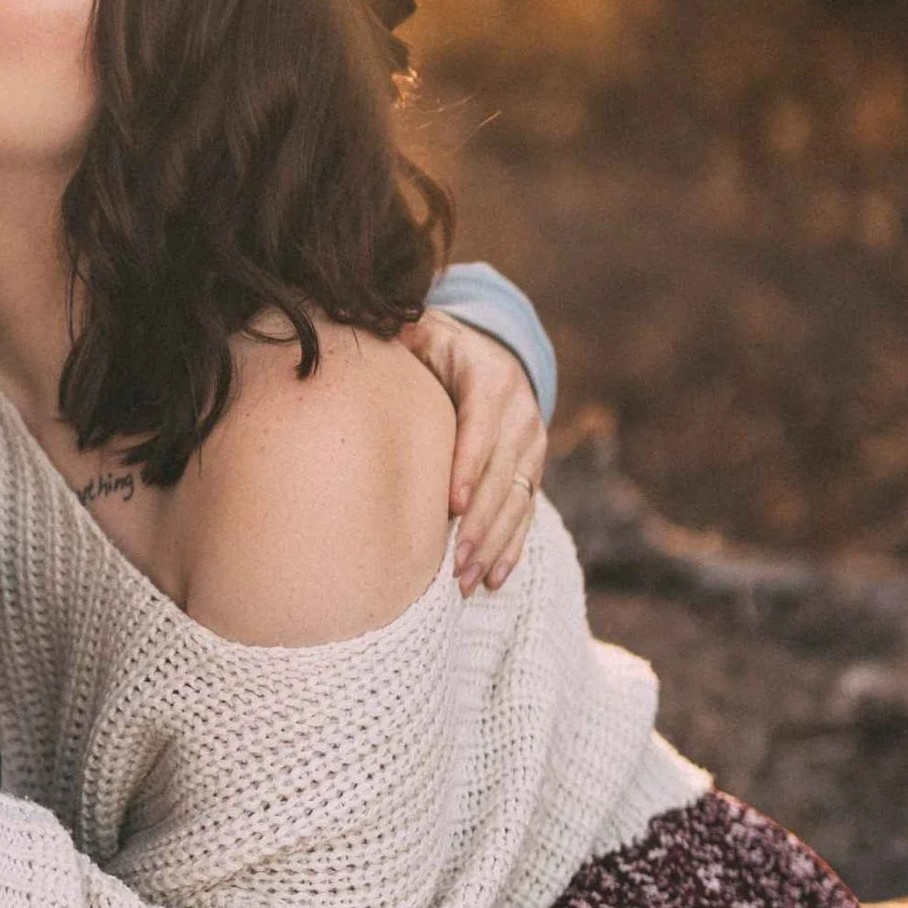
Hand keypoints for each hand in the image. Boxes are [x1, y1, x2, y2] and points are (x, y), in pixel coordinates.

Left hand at [403, 310, 548, 592]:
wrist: (490, 353)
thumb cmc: (436, 347)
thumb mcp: (422, 331)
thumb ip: (399, 333)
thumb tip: (374, 327)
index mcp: (492, 379)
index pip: (482, 427)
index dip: (470, 466)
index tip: (452, 505)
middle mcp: (521, 414)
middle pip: (503, 476)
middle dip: (480, 522)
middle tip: (454, 561)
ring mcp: (532, 446)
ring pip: (517, 502)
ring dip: (493, 545)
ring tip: (466, 581)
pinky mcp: (533, 470)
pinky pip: (526, 515)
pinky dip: (511, 549)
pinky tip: (494, 580)